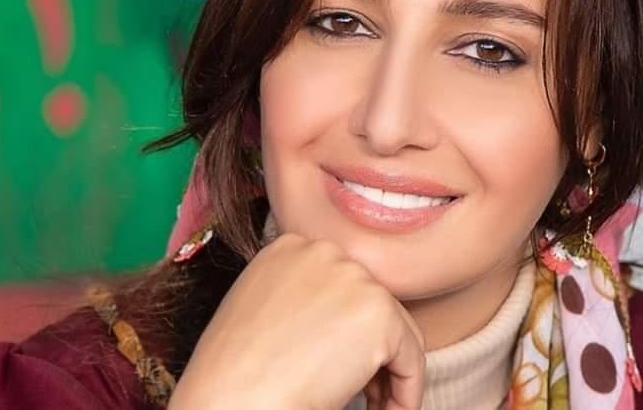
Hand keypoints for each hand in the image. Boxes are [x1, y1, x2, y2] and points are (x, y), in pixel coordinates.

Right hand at [168, 232, 425, 409]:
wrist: (231, 400)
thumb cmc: (235, 375)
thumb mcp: (262, 316)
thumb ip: (303, 304)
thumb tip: (343, 329)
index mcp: (290, 248)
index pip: (341, 287)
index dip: (346, 333)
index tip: (339, 366)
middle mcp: (324, 251)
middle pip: (373, 304)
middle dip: (372, 352)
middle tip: (366, 393)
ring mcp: (354, 277)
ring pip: (397, 330)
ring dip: (389, 372)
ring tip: (374, 405)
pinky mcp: (378, 312)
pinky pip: (411, 358)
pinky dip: (406, 391)